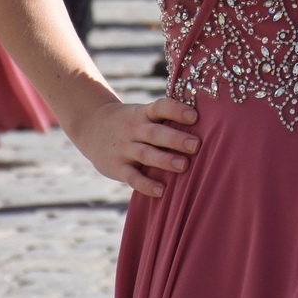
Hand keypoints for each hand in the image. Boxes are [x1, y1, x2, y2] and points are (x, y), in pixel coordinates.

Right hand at [66, 96, 199, 197]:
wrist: (91, 126)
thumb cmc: (132, 121)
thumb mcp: (143, 112)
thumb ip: (166, 118)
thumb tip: (207, 121)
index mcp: (143, 113)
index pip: (161, 107)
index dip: (177, 111)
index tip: (195, 116)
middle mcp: (134, 129)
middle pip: (156, 133)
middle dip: (176, 139)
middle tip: (197, 145)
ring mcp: (124, 148)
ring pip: (146, 154)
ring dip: (165, 161)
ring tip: (184, 166)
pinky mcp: (117, 167)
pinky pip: (133, 177)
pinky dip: (146, 185)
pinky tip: (162, 191)